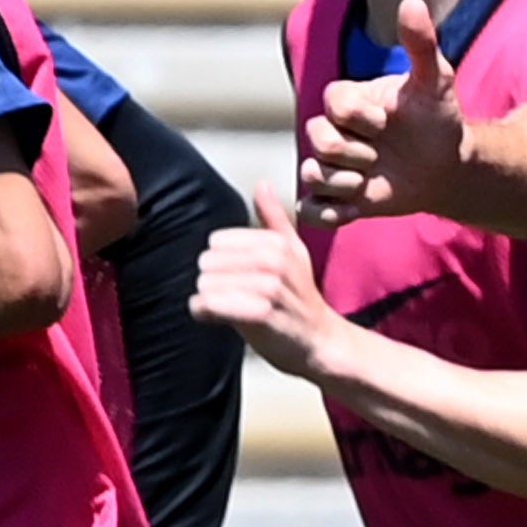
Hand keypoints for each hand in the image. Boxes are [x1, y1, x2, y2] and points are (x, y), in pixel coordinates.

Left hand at [190, 185, 348, 378]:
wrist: (321, 343)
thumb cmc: (302, 299)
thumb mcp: (293, 252)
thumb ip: (273, 218)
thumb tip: (262, 184)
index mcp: (277, 243)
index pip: (217, 242)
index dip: (221, 262)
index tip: (237, 278)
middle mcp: (273, 261)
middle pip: (207, 262)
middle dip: (211, 281)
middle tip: (232, 297)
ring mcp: (267, 287)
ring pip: (204, 284)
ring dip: (207, 300)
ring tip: (228, 309)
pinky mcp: (258, 314)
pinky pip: (208, 305)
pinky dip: (204, 314)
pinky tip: (217, 320)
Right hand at [294, 4, 464, 222]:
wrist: (447, 164)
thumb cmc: (438, 118)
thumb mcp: (436, 81)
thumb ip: (421, 44)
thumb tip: (412, 1)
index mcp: (346, 99)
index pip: (333, 104)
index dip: (363, 117)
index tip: (390, 121)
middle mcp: (331, 130)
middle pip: (319, 140)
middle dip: (358, 151)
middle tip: (385, 154)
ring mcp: (331, 165)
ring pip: (314, 175)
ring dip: (349, 182)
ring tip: (376, 178)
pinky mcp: (336, 199)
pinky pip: (312, 210)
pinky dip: (328, 214)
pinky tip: (358, 207)